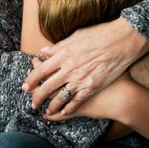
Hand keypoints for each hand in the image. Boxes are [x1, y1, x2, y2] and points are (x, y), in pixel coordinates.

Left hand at [22, 17, 148, 113]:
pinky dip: (67, 108)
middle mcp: (69, 68)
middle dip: (37, 97)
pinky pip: (76, 102)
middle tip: (32, 103)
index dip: (31, 80)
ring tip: (45, 110)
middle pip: (47, 87)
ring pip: (59, 97)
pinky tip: (62, 112)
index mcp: (64, 54)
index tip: (25, 87)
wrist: (123, 42)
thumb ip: (59, 46)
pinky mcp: (92, 87)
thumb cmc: (101, 34)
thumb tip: (45, 50)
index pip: (41, 70)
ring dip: (50, 106)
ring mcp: (80, 79)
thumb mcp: (77, 35)